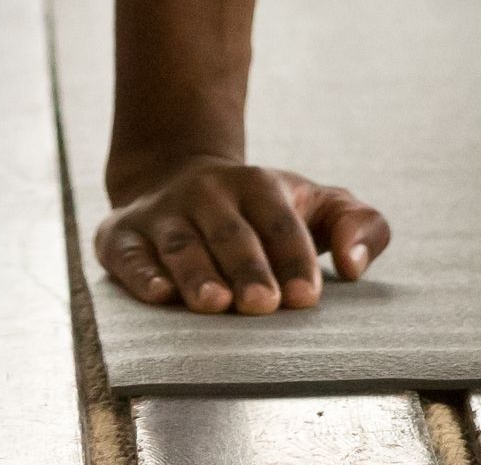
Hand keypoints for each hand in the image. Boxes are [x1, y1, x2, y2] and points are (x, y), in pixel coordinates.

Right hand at [96, 155, 390, 315]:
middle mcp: (208, 193)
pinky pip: (129, 254)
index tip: (307, 297)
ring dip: (197, 274)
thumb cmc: (265, 209)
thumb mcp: (318, 205)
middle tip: (264, 304)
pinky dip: (141, 273)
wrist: (176, 176)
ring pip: (181, 245)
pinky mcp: (121, 235)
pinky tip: (159, 294)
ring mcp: (162, 213)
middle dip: (248, 270)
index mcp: (259, 185)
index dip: (295, 259)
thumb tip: (355, 267)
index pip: (281, 223)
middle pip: (231, 234)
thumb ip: (360, 225)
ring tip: (215, 304)